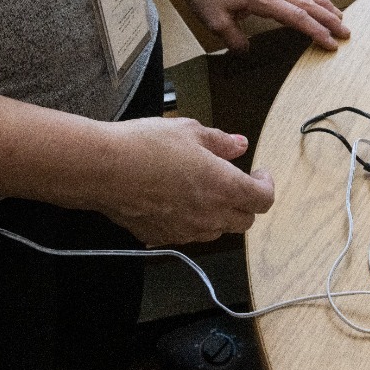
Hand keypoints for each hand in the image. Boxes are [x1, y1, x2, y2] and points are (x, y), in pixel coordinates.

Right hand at [96, 117, 274, 245]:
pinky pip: (187, 234)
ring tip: (203, 191)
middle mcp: (210, 215)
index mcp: (224, 187)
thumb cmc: (147, 146)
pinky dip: (190, 221)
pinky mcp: (163, 237)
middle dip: (245, 203)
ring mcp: (186, 231)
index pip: (263, 200)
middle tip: (234, 182)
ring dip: (219, 214)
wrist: (104, 169)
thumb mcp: (189, 131)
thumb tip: (239, 145)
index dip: (266, 186)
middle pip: (244, 221)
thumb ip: (220, 142)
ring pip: (217, 231)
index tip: (258, 173)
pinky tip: (175, 200)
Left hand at [174, 0, 350, 51]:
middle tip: (347, 33)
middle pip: (308, 4)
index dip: (315, 32)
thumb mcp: (216, 23)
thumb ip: (235, 39)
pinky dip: (311, 0)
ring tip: (341, 18)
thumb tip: (247, 52)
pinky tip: (317, 6)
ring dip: (324, 7)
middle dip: (329, 20)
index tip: (331, 43)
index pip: (296, 17)